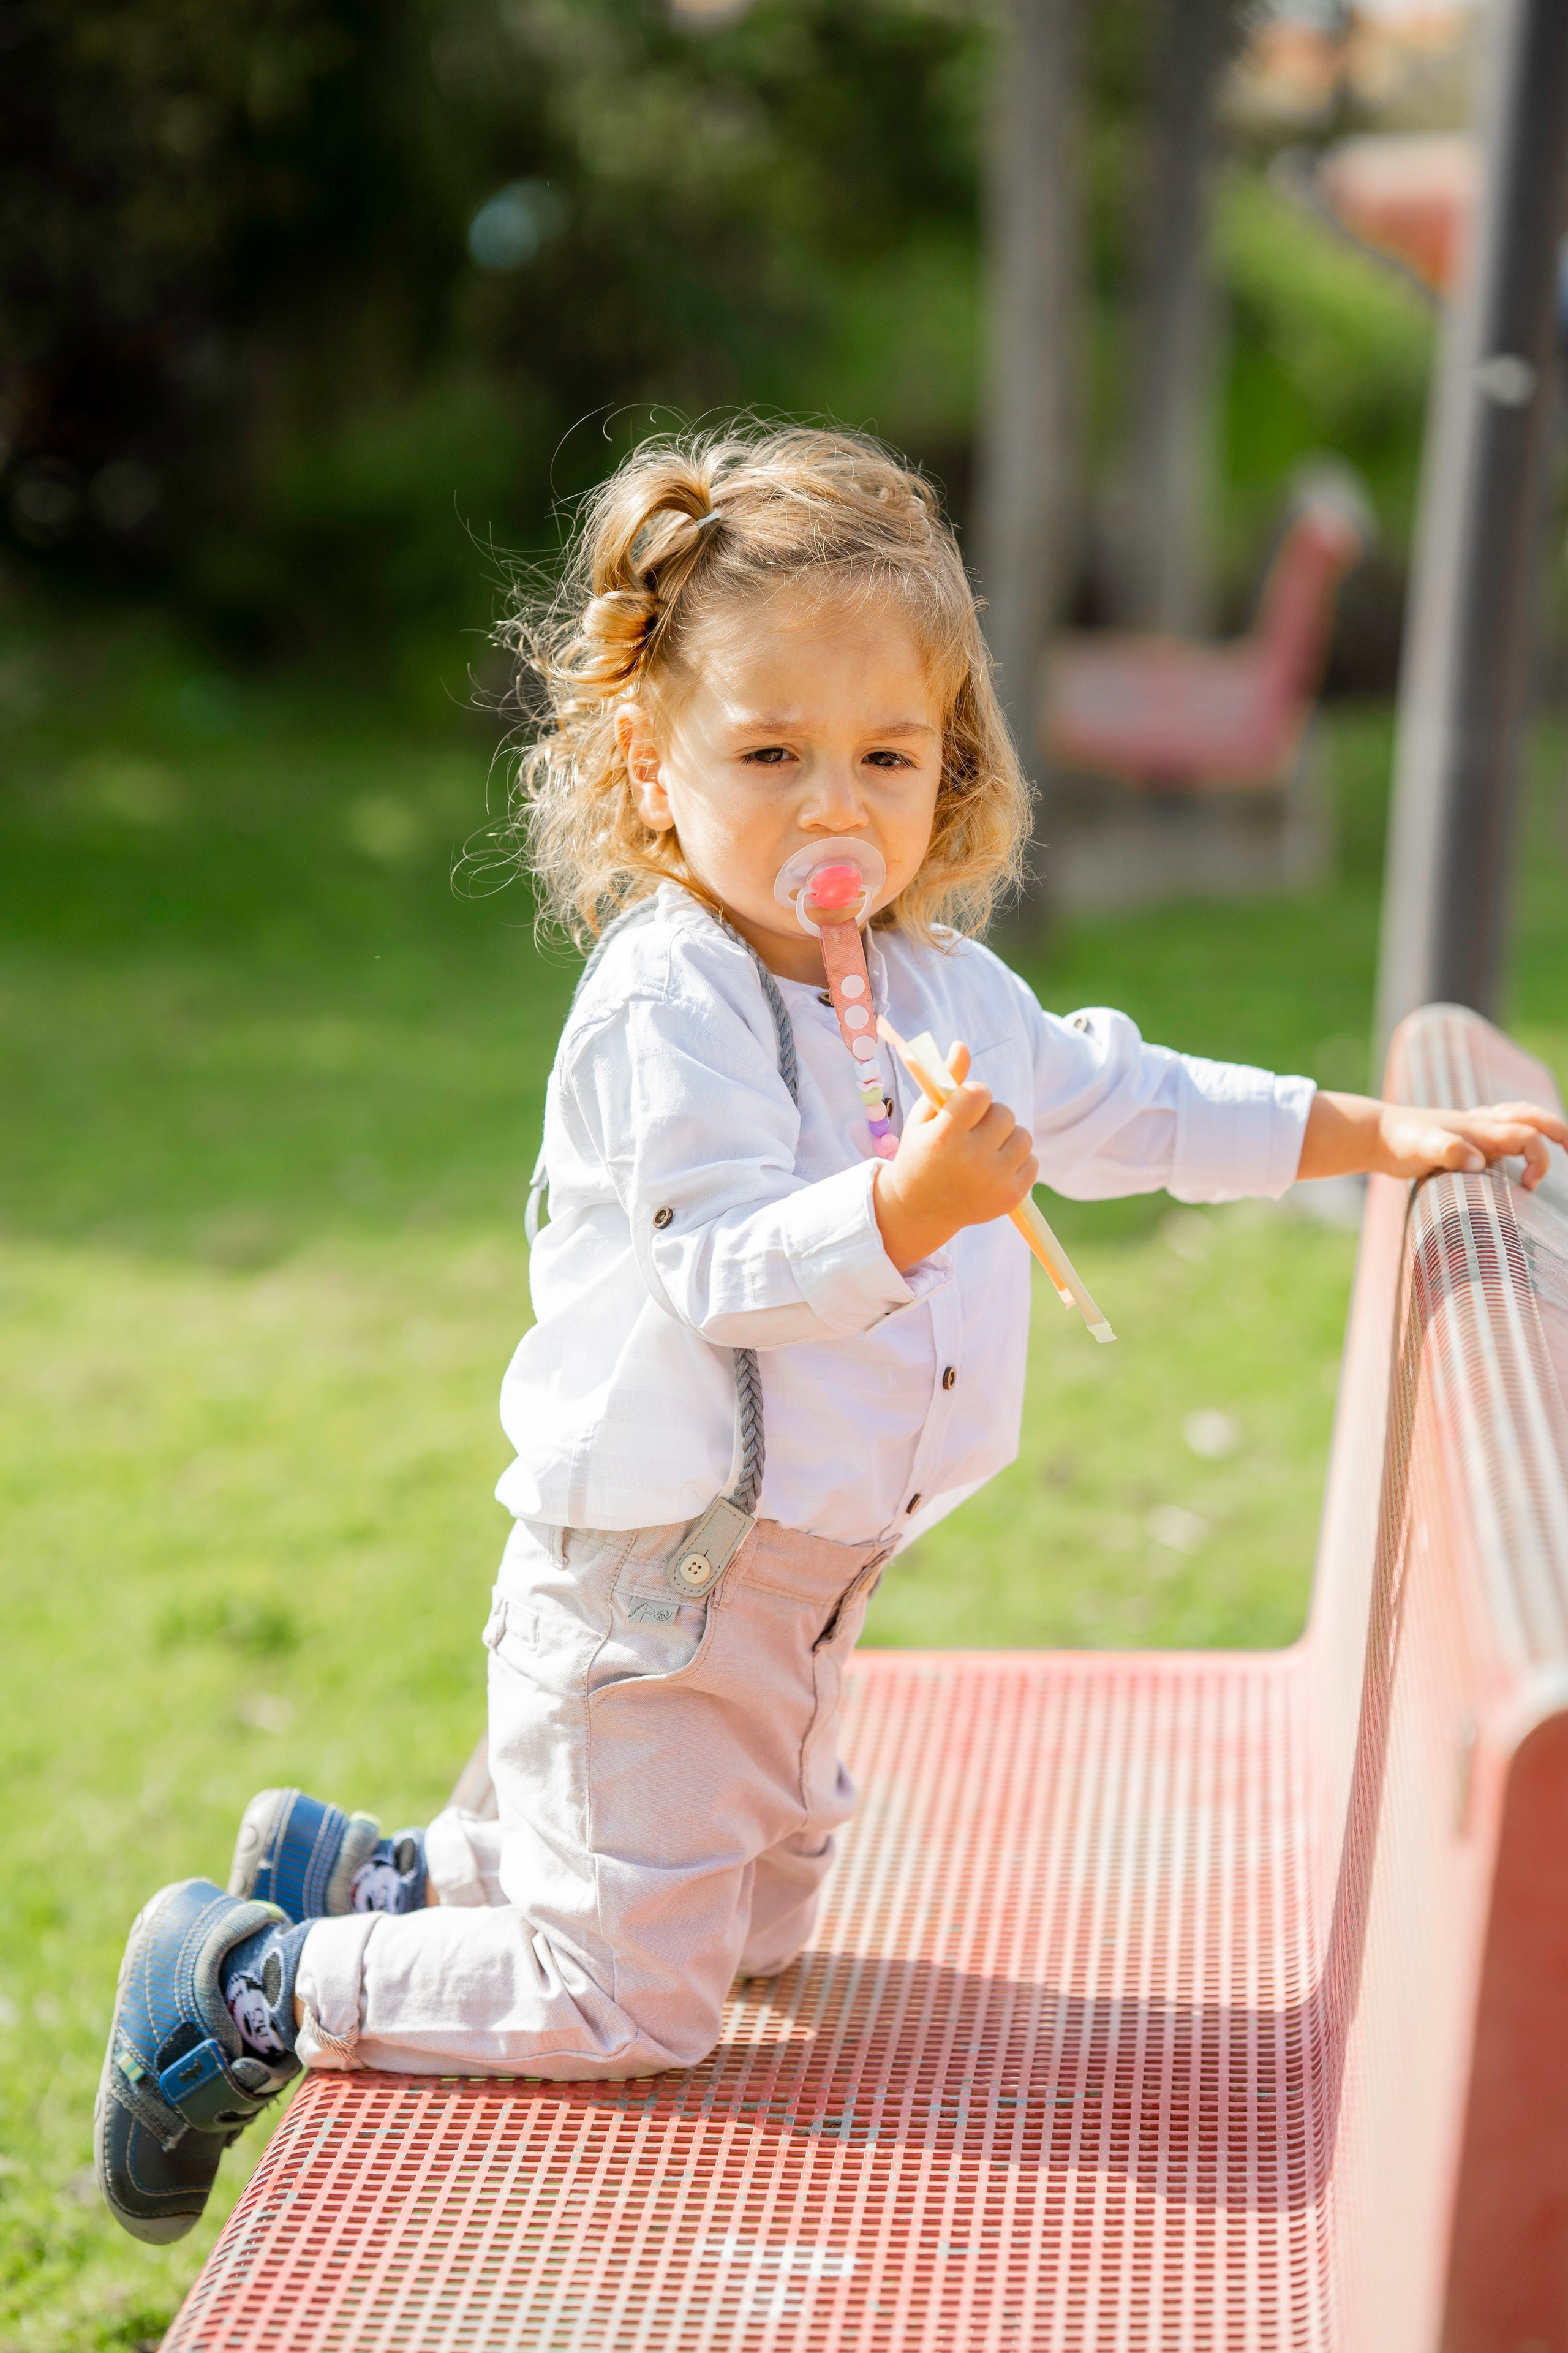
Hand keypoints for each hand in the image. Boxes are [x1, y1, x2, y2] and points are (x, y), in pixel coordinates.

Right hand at [873, 1042, 1038, 1271]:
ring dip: (1008, 1137)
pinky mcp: (1012, 1197)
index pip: (980, 1093)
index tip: (965, 1108)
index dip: (976, 1096)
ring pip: (1023, 1136)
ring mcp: (994, 1181)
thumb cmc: (921, 1154)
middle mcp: (971, 1159)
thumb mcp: (924, 1117)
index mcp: (945, 1136)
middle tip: (974, 1132)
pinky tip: (994, 1169)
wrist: (920, 1210)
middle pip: (1006, 1113)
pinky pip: (1033, 1161)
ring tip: (985, 1150)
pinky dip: (1018, 1161)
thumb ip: (946, 1081)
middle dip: (992, 1116)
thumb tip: (962, 1045)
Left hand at [1298, 1092, 1567, 1191]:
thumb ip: (1447, 1150)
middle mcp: (1483, 1126)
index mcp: (1481, 1129)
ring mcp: (1475, 1130)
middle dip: (1557, 1130)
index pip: (1529, 1137)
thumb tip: (1478, 1161)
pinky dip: (1517, 1136)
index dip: (1539, 1159)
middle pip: (1532, 1118)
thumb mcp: (1419, 1146)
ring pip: (1519, 1119)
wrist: (1377, 1133)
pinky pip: (1501, 1130)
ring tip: (1560, 1145)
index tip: (1527, 1187)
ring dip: (1541, 1128)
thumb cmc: (1400, 1140)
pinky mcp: (1465, 1139)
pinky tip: (1513, 1155)